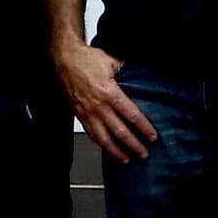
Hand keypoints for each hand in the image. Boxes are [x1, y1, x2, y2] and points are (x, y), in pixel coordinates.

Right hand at [57, 41, 156, 162]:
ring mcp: (88, 113)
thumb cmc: (87, 59)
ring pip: (104, 138)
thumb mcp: (111, 61)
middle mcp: (99, 106)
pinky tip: (108, 149)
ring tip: (127, 159)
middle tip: (144, 154)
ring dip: (116, 151)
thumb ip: (126, 72)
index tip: (152, 137)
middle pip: (120, 131)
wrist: (64, 60)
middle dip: (134, 145)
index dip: (143, 127)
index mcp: (109, 93)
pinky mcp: (79, 115)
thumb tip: (138, 77)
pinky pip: (91, 133)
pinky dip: (101, 144)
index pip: (131, 115)